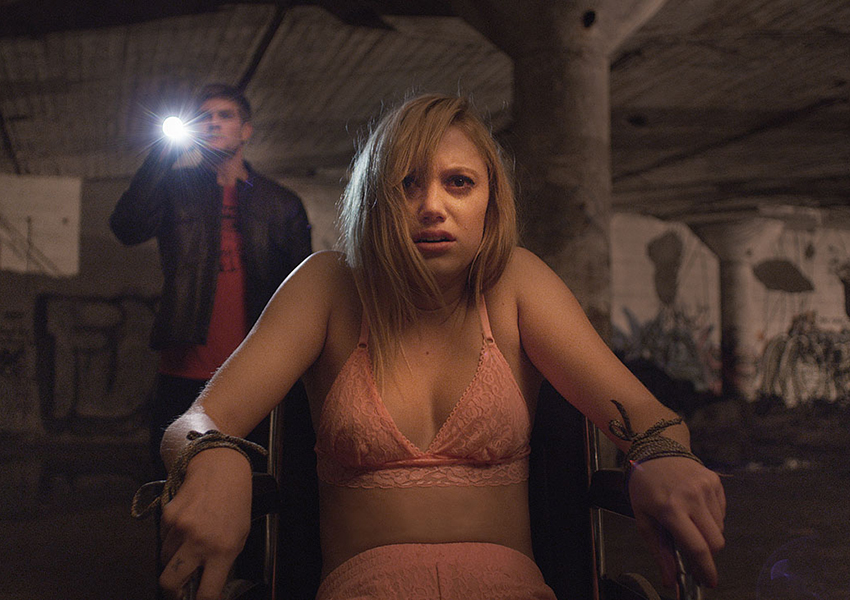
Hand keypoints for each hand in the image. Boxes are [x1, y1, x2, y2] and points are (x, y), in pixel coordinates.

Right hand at [158, 448, 252, 599]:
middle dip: (171, 590)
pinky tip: (184, 525)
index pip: (207, 593)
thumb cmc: (236, 503)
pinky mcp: (167, 516)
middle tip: (178, 587)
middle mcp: (199, 541)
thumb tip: (205, 583)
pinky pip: (162, 538)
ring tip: (187, 544)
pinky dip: (170, 538)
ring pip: (164, 560)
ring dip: (172, 559)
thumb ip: (223, 561)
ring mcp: (180, 528)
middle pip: (169, 582)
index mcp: (223, 550)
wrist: (222, 469)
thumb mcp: (240, 536)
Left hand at [628, 456, 725, 588]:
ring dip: (708, 533)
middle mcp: (692, 497)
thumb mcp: (643, 519)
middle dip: (708, 552)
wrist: (655, 450)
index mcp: (671, 509)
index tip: (709, 581)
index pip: (697, 547)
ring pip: (720, 528)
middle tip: (694, 550)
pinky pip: (721, 511)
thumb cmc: (645, 486)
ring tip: (689, 520)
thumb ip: (659, 552)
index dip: (705, 569)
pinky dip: (712, 517)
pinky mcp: (715, 481)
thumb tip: (671, 581)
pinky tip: (695, 507)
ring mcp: (706, 487)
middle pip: (715, 541)